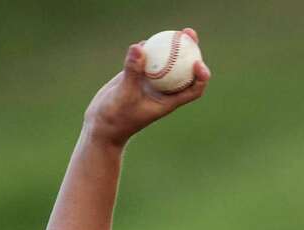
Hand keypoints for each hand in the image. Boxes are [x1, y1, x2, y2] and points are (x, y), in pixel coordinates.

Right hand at [83, 30, 210, 146]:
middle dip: (190, 52)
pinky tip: (146, 41)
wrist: (102, 125)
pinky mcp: (138, 76)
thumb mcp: (125, 94)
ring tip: (175, 31)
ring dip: (171, 46)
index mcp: (168, 101)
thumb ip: (132, 72)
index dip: (200, 76)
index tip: (198, 62)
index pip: (192, 90)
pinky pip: (147, 59)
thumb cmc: (117, 118)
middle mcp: (163, 91)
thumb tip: (140, 47)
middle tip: (188, 34)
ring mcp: (151, 82)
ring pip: (165, 61)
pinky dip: (148, 48)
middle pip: (183, 70)